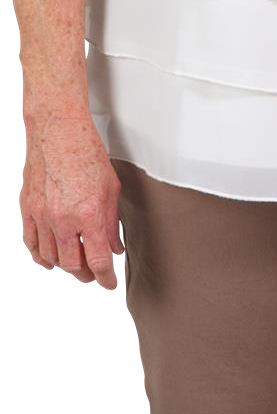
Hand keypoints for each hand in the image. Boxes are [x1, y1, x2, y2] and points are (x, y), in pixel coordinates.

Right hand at [19, 106, 123, 290]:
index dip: (105, 278)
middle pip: (72, 264)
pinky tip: (46, 260)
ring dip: (63, 267)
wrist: (58, 130)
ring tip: (73, 268)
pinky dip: (39, 255)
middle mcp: (63, 219)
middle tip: (92, 275)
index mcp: (88, 215)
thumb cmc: (86, 153)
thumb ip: (111, 223)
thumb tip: (113, 247)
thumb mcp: (111, 189)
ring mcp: (42, 215)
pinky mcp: (27, 208)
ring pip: (50, 257)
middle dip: (85, 275)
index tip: (109, 283)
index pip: (97, 261)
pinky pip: (30, 241)